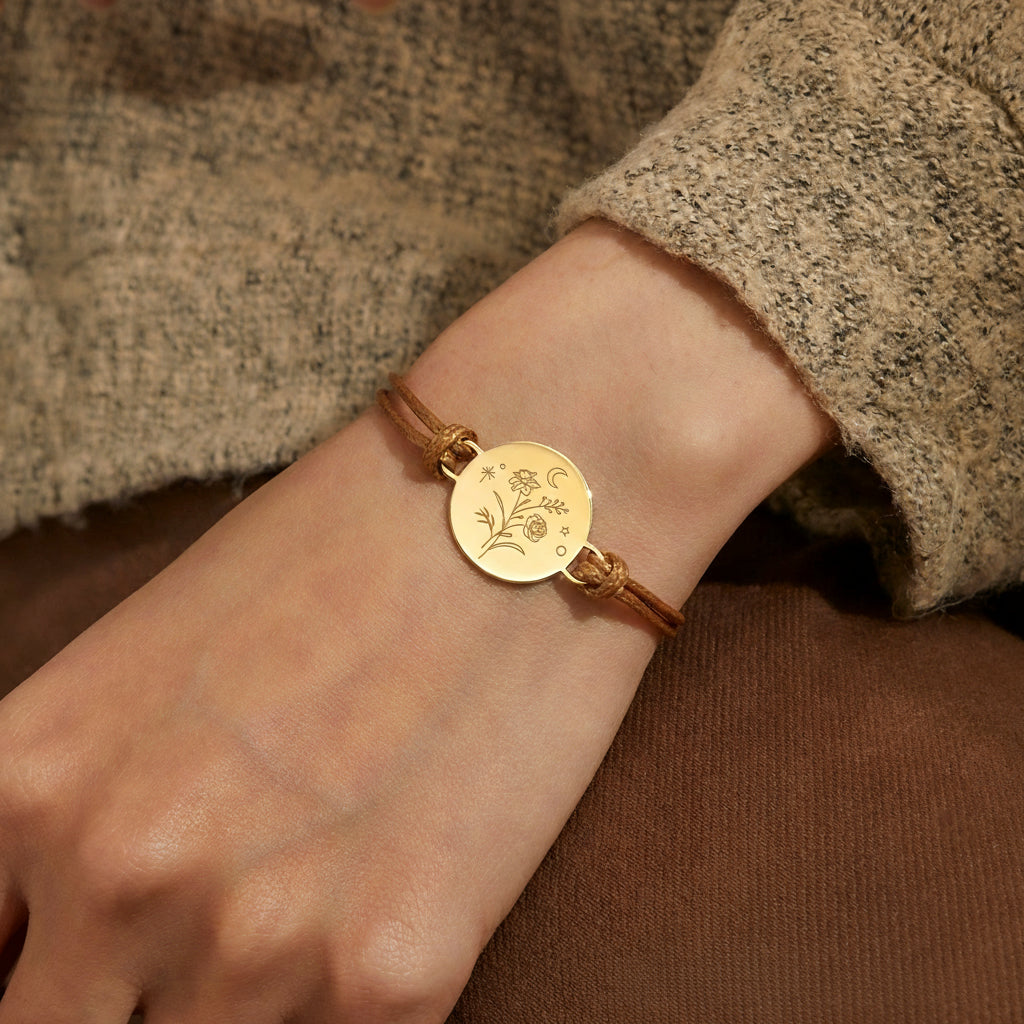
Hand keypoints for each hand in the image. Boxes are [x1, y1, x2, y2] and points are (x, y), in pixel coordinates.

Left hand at [0, 223, 832, 1021]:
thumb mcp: (149, 663)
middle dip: (116, 1001)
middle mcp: (124, 875)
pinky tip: (373, 917)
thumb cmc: (343, 549)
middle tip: (197, 945)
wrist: (521, 500)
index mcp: (33, 782)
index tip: (81, 957)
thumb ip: (76, 810)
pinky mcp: (396, 976)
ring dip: (237, 1007)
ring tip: (299, 910)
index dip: (33, 963)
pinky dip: (337, 1005)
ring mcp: (259, 942)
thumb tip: (63, 917)